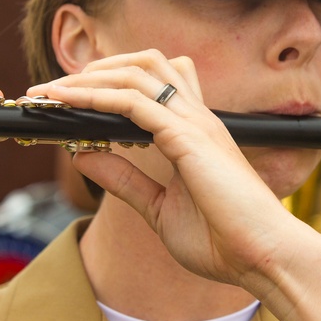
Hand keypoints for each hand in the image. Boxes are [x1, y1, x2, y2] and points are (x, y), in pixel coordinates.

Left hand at [30, 50, 296, 287]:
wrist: (264, 258)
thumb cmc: (224, 238)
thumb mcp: (158, 207)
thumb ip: (123, 179)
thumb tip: (82, 154)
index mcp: (194, 131)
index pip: (152, 82)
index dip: (111, 80)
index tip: (71, 97)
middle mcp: (195, 117)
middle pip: (145, 62)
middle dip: (98, 67)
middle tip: (58, 88)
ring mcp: (194, 123)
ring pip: (137, 72)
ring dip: (90, 77)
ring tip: (55, 91)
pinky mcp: (188, 138)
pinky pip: (134, 103)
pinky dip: (97, 98)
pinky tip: (71, 105)